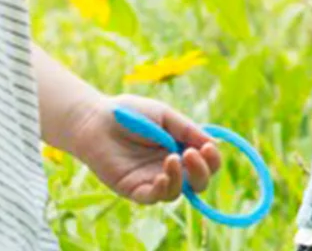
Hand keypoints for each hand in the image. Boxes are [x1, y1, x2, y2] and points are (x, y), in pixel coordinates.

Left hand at [68, 93, 220, 204]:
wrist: (98, 119)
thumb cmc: (132, 113)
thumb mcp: (165, 115)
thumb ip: (187, 130)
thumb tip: (212, 143)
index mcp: (181, 147)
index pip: (206, 162)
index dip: (212, 159)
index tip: (206, 146)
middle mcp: (170, 167)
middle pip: (197, 182)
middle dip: (202, 172)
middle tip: (192, 154)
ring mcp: (152, 179)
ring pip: (177, 193)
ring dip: (180, 179)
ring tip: (171, 158)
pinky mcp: (133, 189)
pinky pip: (153, 198)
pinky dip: (161, 190)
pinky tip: (160, 176)